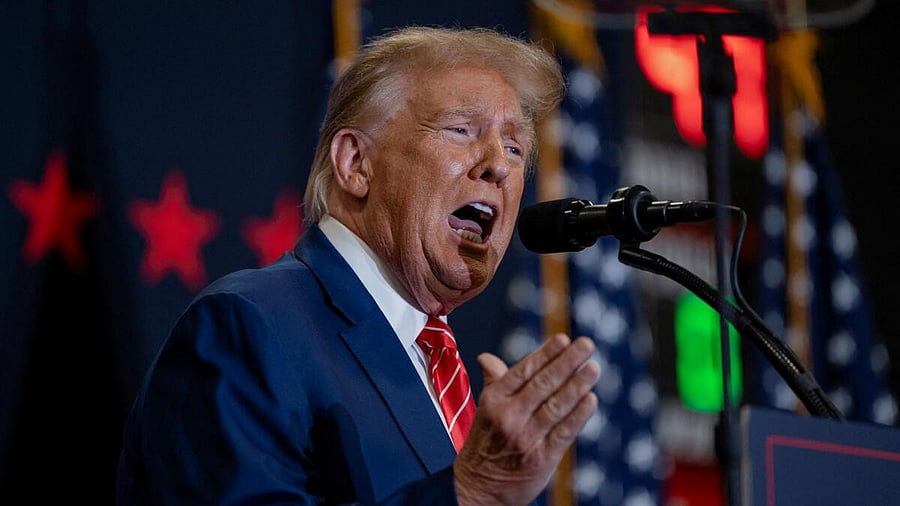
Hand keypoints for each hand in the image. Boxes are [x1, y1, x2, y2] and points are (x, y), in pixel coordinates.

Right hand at [452, 333, 599, 505]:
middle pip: (543, 384)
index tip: (563, 338)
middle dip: (567, 362)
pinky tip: (591, 399)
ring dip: (577, 385)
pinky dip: (579, 415)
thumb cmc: (484, 445)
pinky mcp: (542, 458)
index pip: (523, 371)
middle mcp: (509, 416)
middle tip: (586, 344)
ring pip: (556, 406)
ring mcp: (526, 437)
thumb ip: (494, 382)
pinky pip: (564, 432)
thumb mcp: (484, 411)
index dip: (545, 354)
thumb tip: (487, 358)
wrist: (478, 490)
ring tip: (593, 368)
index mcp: (494, 400)